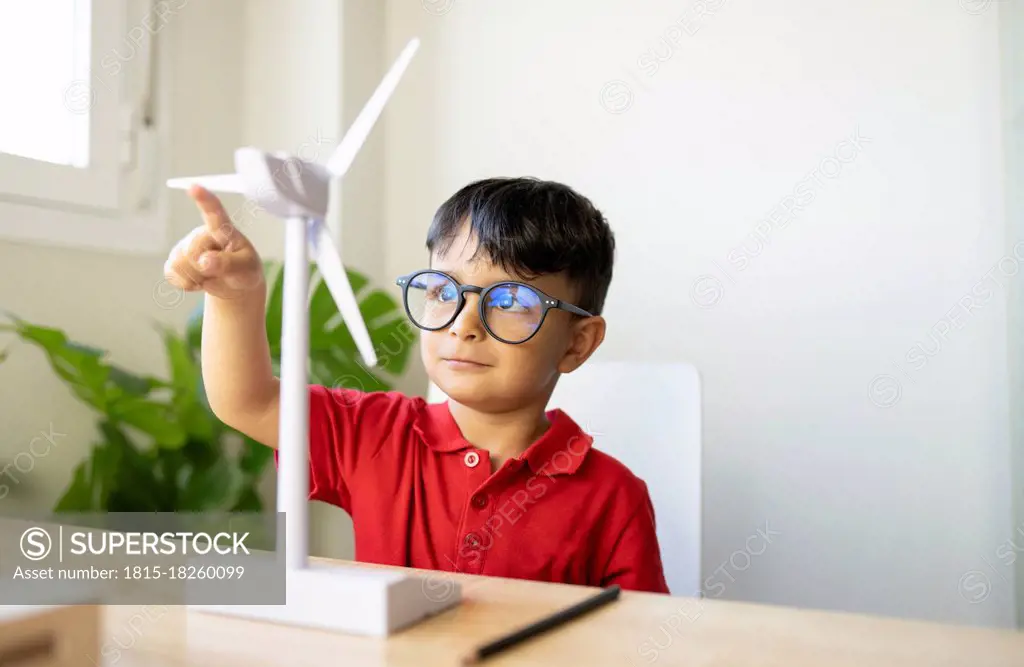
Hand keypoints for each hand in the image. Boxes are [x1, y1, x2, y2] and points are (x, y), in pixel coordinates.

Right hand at [163, 185, 264, 299]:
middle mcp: (202, 233)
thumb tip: (205, 261)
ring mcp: (187, 245)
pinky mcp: (176, 259)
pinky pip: (171, 273)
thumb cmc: (245, 271)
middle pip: (192, 251)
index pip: (214, 212)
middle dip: (205, 269)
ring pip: (179, 263)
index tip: (194, 187)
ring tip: (211, 274)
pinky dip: (185, 284)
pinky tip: (198, 281)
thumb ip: (228, 264)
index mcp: (223, 230)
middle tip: (221, 272)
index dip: (204, 200)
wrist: (235, 285)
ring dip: (196, 277)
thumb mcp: (246, 269)